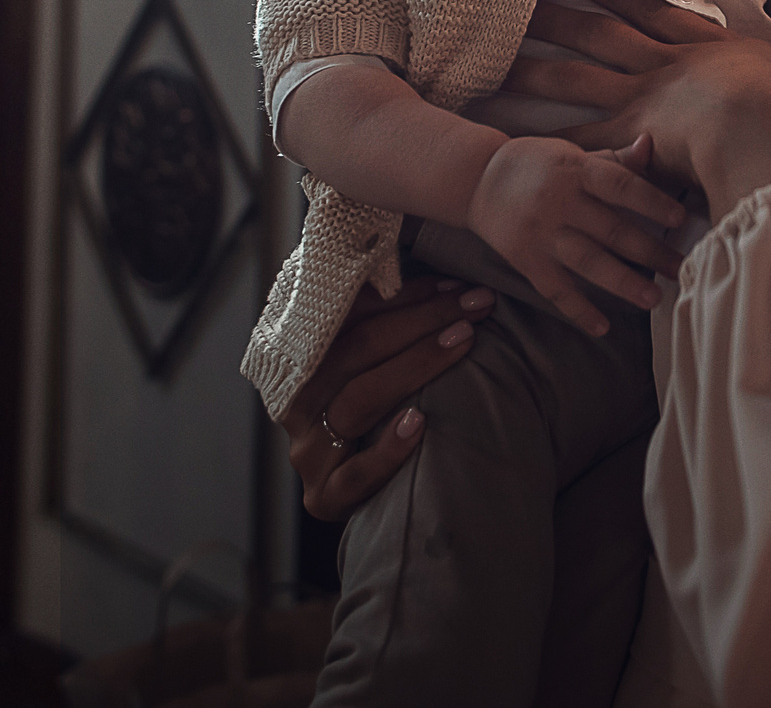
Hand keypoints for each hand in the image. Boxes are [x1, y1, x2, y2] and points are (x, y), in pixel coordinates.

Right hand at [282, 275, 495, 521]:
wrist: (364, 496)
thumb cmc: (377, 414)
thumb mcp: (370, 364)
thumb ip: (385, 324)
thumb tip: (434, 273)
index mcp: (300, 361)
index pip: (346, 315)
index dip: (401, 295)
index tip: (454, 284)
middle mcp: (296, 401)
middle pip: (355, 350)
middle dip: (421, 320)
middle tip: (474, 304)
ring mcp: (308, 451)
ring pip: (358, 400)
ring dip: (415, 365)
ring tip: (463, 341)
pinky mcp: (324, 496)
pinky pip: (355, 474)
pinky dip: (388, 449)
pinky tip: (420, 422)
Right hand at [468, 134, 686, 335]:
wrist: (476, 180)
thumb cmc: (535, 163)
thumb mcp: (571, 153)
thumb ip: (612, 158)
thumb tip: (651, 143)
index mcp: (574, 170)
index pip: (619, 185)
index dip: (651, 201)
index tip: (681, 218)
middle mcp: (558, 202)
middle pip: (610, 229)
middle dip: (650, 251)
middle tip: (682, 269)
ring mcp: (541, 234)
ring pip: (587, 262)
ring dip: (623, 282)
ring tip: (654, 298)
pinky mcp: (526, 260)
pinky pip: (555, 289)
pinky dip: (578, 310)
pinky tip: (602, 327)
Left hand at [511, 0, 770, 216]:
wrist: (767, 126)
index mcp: (703, 49)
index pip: (651, 13)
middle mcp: (662, 68)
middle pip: (598, 37)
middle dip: (558, 19)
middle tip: (516, 2)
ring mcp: (641, 102)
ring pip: (573, 82)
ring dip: (533, 71)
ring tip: (492, 60)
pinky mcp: (629, 141)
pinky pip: (575, 143)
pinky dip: (542, 141)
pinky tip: (509, 138)